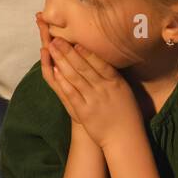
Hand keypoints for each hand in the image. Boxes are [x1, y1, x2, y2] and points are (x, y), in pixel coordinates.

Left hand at [37, 23, 140, 149]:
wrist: (124, 138)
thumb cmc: (126, 113)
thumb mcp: (124, 90)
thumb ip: (113, 76)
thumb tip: (103, 58)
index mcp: (116, 82)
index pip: (101, 63)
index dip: (87, 52)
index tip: (76, 41)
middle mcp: (104, 89)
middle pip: (84, 67)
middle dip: (68, 51)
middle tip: (57, 39)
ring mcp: (93, 100)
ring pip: (75, 77)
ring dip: (61, 61)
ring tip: (51, 49)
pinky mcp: (84, 111)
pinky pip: (71, 93)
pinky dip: (62, 81)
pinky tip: (54, 70)